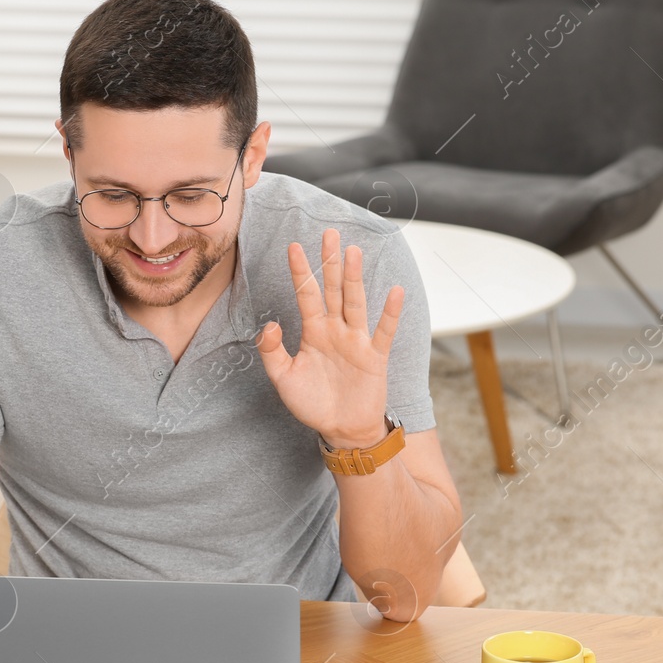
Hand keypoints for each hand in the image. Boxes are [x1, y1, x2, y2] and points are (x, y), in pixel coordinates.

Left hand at [255, 228, 403, 447]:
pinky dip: (390, 313)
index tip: (294, 247)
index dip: (300, 272)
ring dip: (355, 278)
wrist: (341, 429)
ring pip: (355, 302)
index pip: (305, 295)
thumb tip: (267, 324)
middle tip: (329, 232)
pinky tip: (395, 291)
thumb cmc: (311, 403)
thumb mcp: (283, 378)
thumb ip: (271, 351)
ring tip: (353, 251)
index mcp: (313, 332)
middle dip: (331, 262)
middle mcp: (335, 330)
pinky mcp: (375, 357)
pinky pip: (384, 331)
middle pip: (333, 289)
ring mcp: (356, 341)